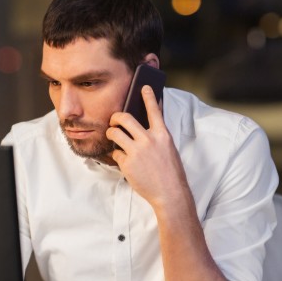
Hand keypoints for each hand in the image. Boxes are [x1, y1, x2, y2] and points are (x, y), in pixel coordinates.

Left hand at [107, 85, 188, 207]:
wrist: (170, 193)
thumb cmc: (170, 172)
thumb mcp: (168, 149)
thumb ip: (157, 136)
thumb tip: (147, 125)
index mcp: (162, 135)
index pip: (154, 110)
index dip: (148, 96)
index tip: (143, 86)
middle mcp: (149, 140)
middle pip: (124, 118)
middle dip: (115, 117)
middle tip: (114, 121)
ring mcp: (136, 151)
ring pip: (114, 133)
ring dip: (110, 133)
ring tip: (112, 136)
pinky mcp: (127, 164)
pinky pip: (115, 153)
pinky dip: (116, 156)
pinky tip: (122, 160)